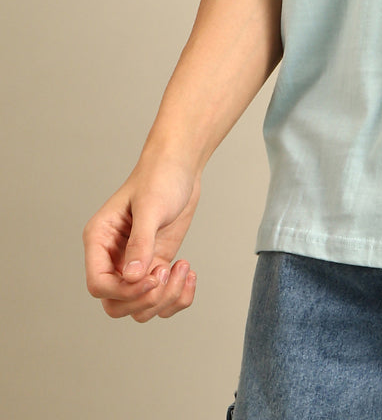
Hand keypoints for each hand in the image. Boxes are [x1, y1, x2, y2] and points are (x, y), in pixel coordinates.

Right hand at [83, 152, 201, 321]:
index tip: (154, 275)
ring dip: (165, 299)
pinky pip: (160, 300)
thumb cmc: (160, 177)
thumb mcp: (151, 206)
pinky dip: (177, 297)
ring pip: (139, 308)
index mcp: (99, 241)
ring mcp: (134, 265)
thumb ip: (141, 242)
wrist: (181, 167)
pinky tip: (190, 272)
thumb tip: (132, 278)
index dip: (124, 291)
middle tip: (167, 272)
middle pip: (116, 305)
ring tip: (184, 267)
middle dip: (145, 299)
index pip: (98, 285)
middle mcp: (112, 258)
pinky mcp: (155, 266)